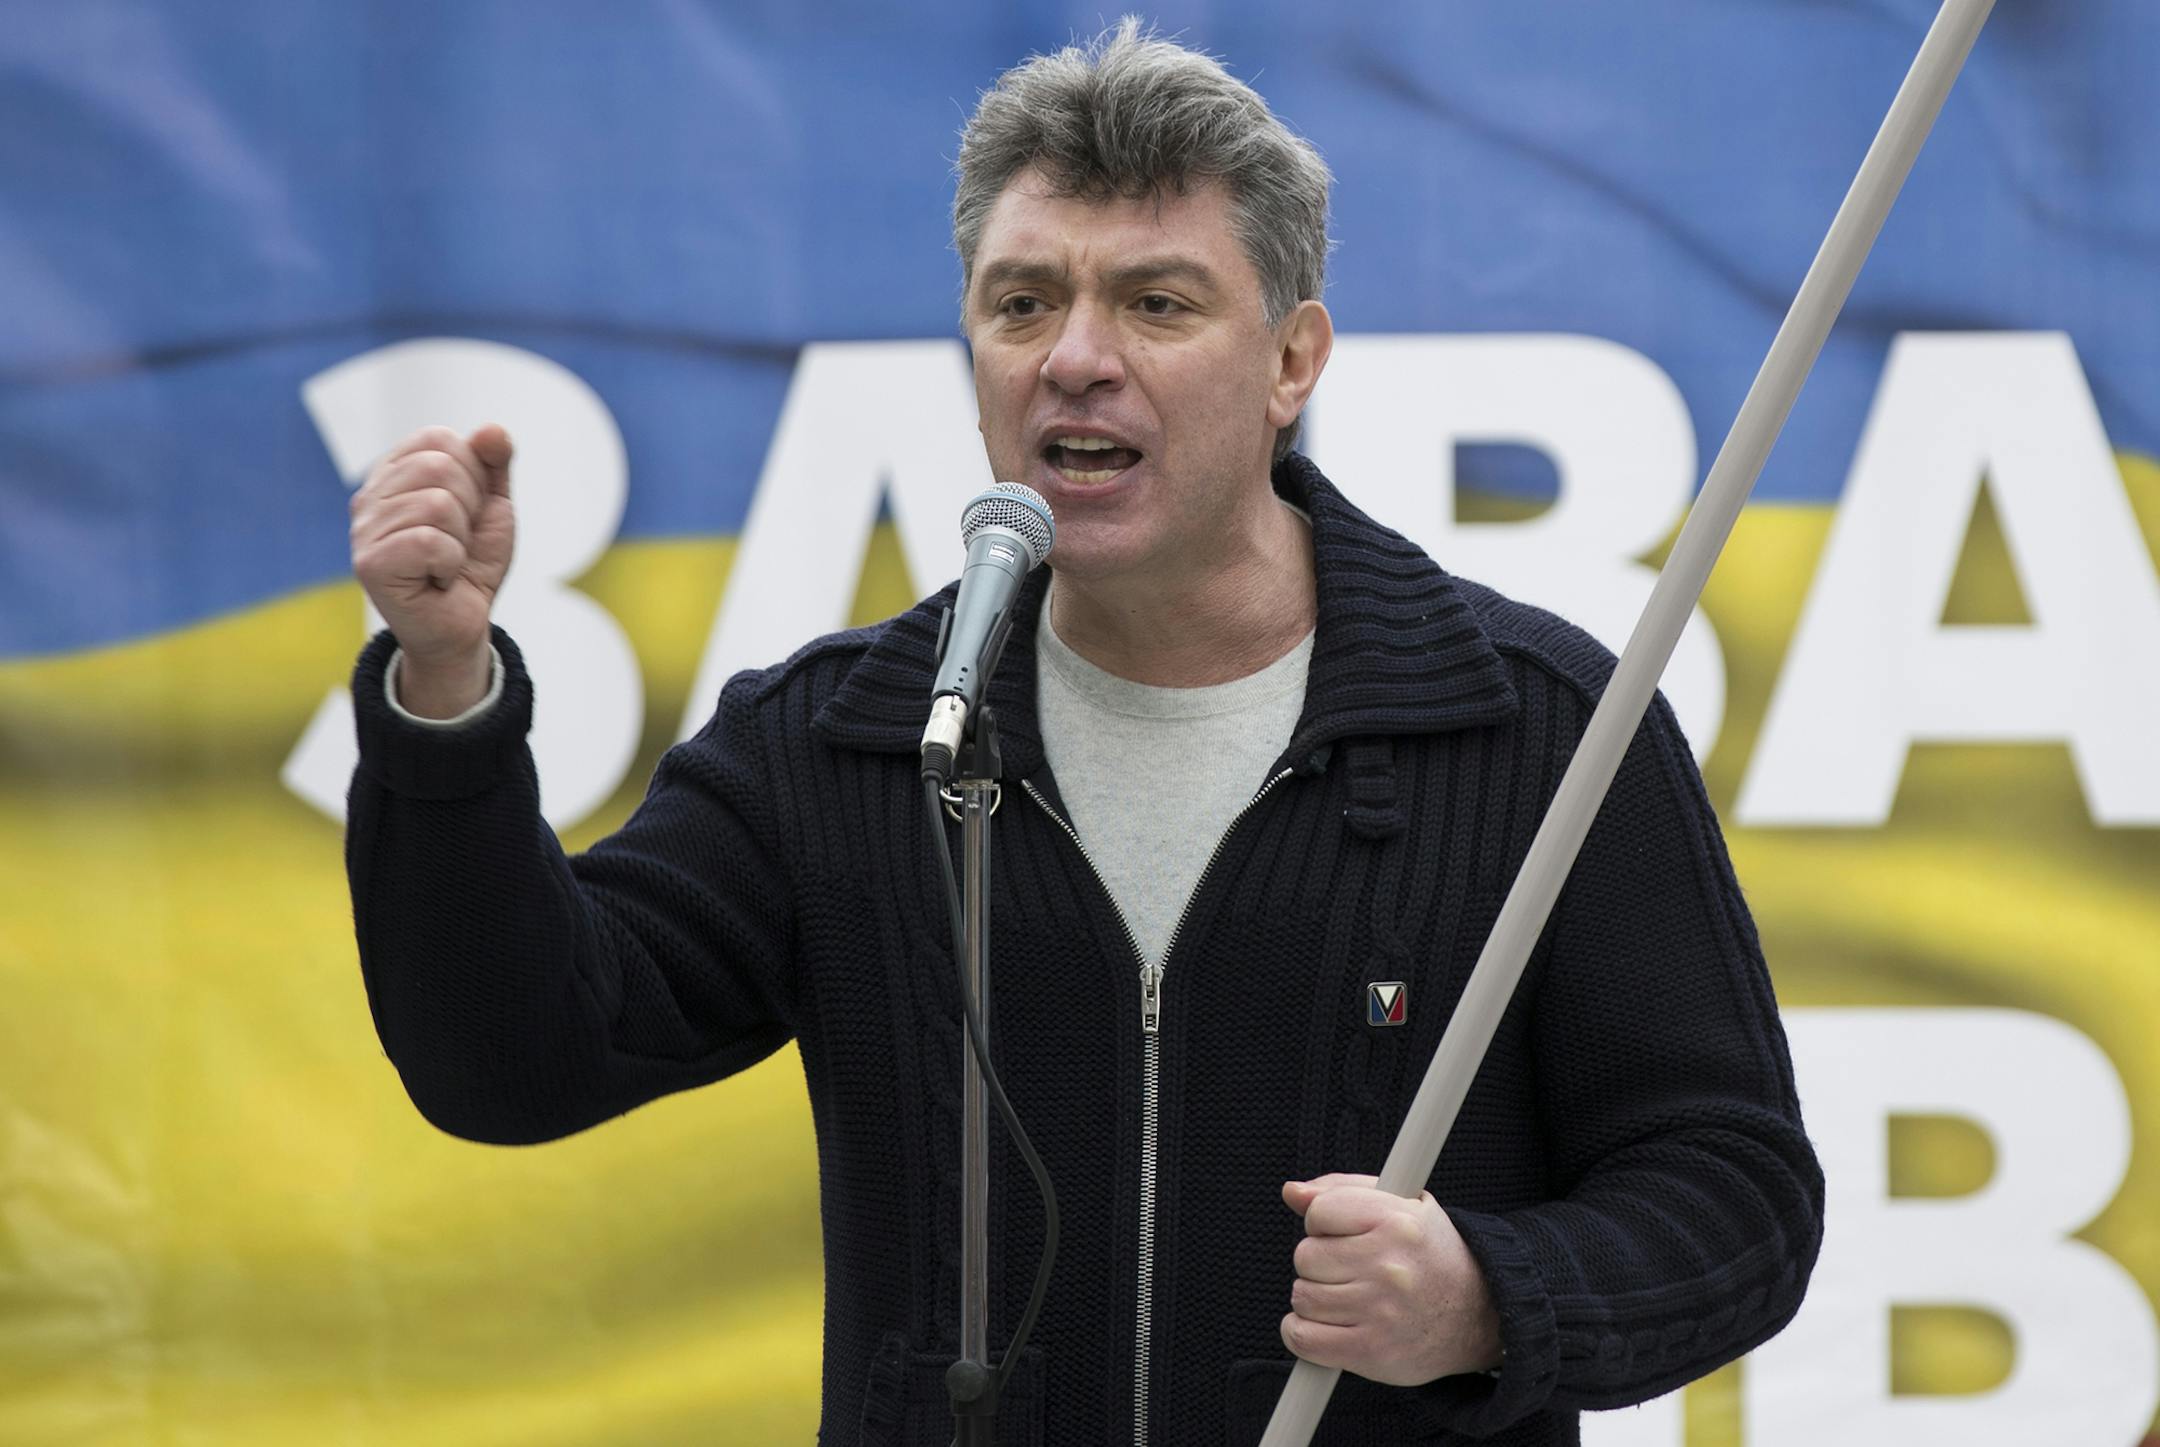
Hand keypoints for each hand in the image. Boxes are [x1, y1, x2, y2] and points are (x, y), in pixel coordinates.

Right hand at [350, 423, 514, 708]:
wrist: (463, 623)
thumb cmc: (470, 563)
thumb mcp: (492, 506)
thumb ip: (493, 463)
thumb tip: (491, 429)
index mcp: (393, 473)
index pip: (440, 439)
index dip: (473, 475)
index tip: (467, 511)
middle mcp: (370, 496)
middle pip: (440, 466)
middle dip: (470, 507)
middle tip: (457, 541)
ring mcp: (364, 530)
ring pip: (438, 504)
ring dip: (460, 540)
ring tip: (445, 562)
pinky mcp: (369, 564)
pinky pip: (430, 541)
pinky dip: (450, 562)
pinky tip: (437, 578)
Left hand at [1280, 1172, 1501, 1384]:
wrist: (1479, 1315)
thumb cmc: (1429, 1254)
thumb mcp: (1400, 1204)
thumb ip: (1342, 1190)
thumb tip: (1292, 1192)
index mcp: (1397, 1221)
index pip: (1319, 1212)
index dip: (1322, 1222)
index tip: (1340, 1233)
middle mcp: (1389, 1266)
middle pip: (1305, 1256)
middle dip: (1318, 1262)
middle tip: (1347, 1268)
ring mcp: (1380, 1311)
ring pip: (1302, 1296)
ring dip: (1314, 1298)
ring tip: (1346, 1296)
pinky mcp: (1371, 1351)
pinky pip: (1303, 1338)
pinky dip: (1301, 1332)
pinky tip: (1324, 1324)